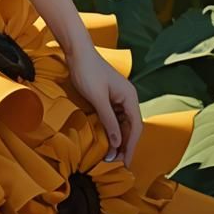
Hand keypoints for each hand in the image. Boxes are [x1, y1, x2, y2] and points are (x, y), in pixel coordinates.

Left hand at [66, 47, 142, 168]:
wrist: (77, 51)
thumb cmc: (88, 71)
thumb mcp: (98, 98)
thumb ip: (109, 120)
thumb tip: (118, 142)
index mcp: (130, 97)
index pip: (136, 127)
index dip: (131, 146)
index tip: (126, 162)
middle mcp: (128, 98)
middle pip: (131, 127)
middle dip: (125, 145)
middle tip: (116, 161)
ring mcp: (119, 97)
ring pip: (123, 123)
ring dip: (119, 138)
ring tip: (111, 154)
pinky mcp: (110, 96)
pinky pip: (115, 116)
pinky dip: (112, 128)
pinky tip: (107, 138)